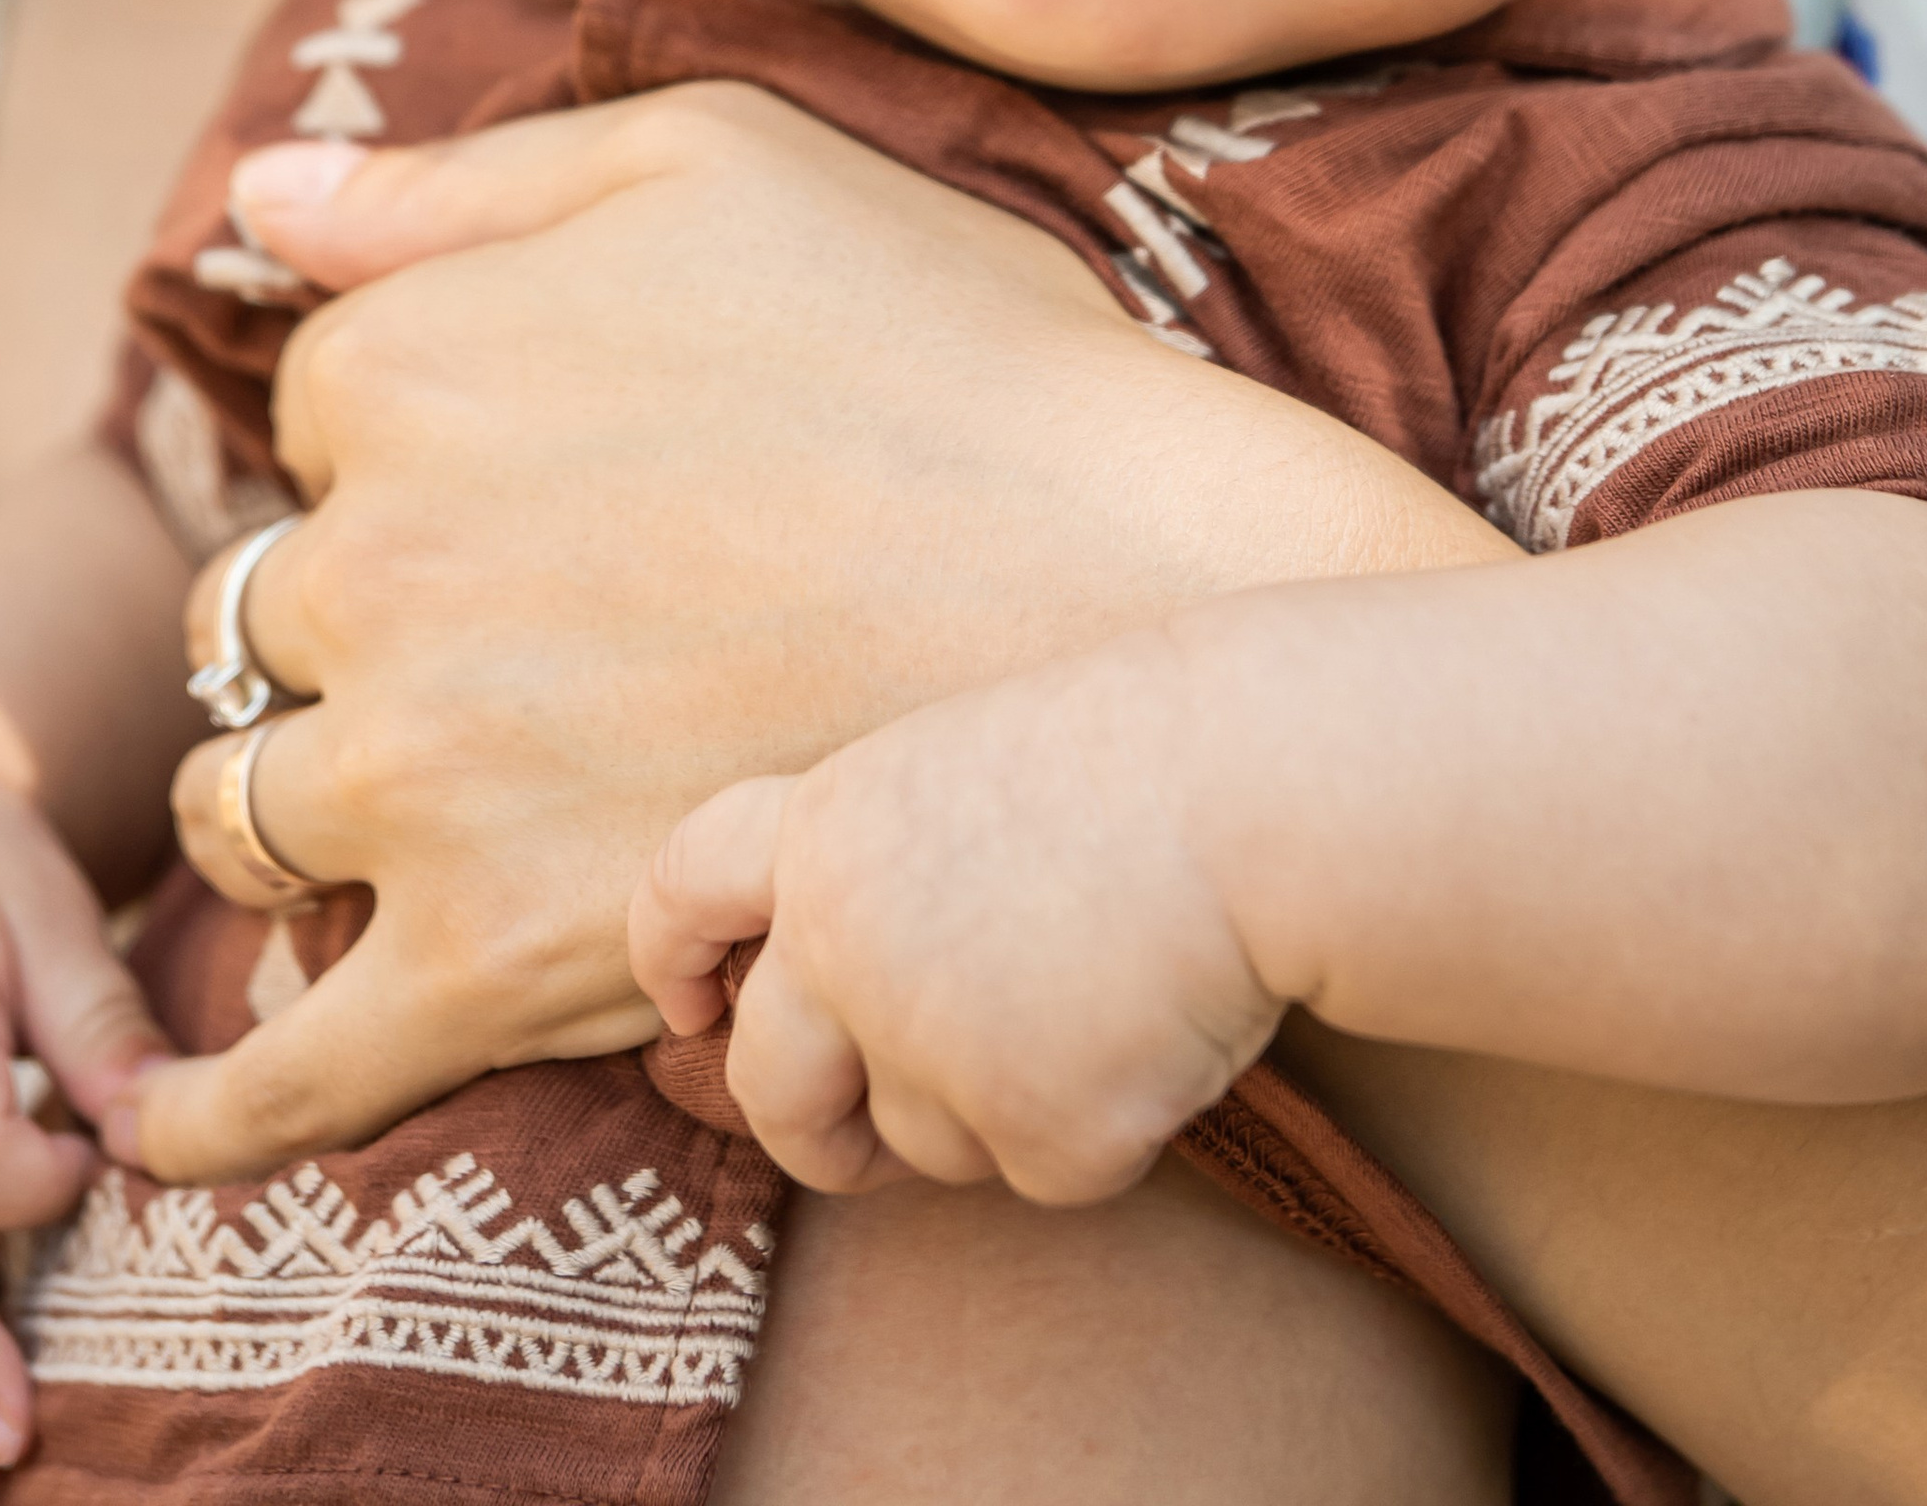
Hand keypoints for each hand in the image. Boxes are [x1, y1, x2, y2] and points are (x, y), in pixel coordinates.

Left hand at [135, 82, 1489, 1180]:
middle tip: (541, 631)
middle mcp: (372, 561)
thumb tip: (256, 198)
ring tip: (442, 802)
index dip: (427, 444)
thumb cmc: (949, 345)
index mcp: (407, 361)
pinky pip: (296, 1061)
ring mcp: (419, 773)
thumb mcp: (709, 161)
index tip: (561, 470)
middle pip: (264, 613)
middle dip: (364, 621)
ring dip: (308, 802)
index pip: (316, 421)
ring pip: (248, 805)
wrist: (1140, 586)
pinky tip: (169, 1116)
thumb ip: (460, 182)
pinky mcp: (488, 959)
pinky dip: (215, 1105)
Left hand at [630, 622, 1282, 1204]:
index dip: (667, 951)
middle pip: (769, 1082)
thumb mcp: (969, 770)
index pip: (683, 887)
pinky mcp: (1035, 1132)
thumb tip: (856, 985)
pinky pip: (1051, 1169)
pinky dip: (1109, 1125)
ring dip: (998, 1104)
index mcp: (829, 829)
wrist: (1260, 794)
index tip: (682, 1002)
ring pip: (926, 1141)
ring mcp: (930, 1049)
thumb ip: (889, 866)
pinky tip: (1163, 1028)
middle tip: (855, 1140)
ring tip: (1102, 986)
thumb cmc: (1141, 757)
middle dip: (806, 1128)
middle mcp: (844, 946)